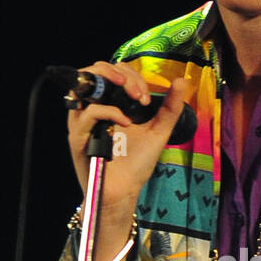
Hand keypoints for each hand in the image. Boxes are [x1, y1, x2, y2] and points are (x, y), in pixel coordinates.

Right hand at [68, 60, 191, 208]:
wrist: (124, 191)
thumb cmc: (136, 163)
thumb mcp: (158, 130)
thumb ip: (170, 107)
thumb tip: (182, 80)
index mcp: (109, 102)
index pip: (113, 71)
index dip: (131, 75)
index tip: (146, 96)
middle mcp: (93, 107)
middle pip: (96, 69)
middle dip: (121, 73)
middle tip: (138, 93)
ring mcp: (82, 120)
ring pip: (84, 83)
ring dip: (109, 79)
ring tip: (130, 93)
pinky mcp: (78, 135)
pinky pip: (89, 112)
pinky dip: (110, 112)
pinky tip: (126, 122)